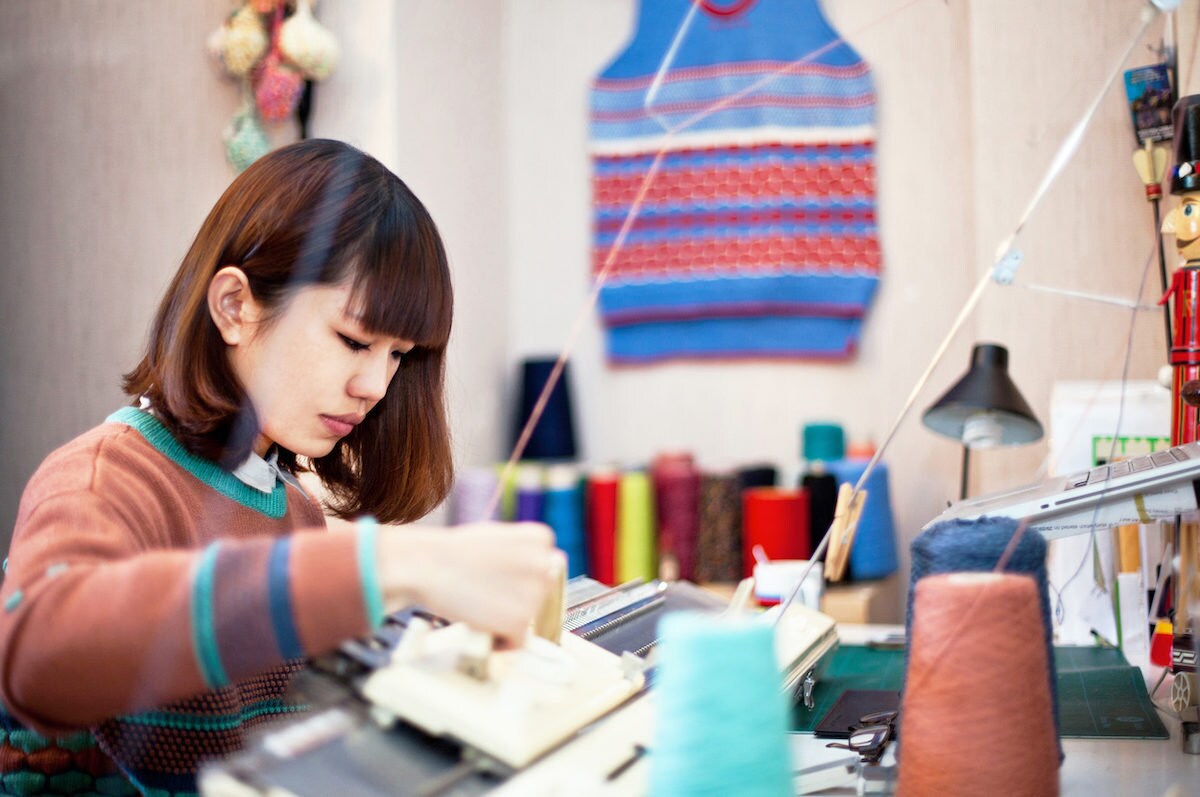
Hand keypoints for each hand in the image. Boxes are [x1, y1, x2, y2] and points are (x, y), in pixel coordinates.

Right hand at [376, 522, 561, 647]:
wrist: (426, 566)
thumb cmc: (456, 552)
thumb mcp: (499, 536)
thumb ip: (527, 550)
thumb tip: (552, 563)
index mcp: (541, 539)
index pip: (544, 568)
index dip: (518, 576)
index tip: (496, 575)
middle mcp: (544, 564)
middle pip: (540, 594)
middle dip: (516, 597)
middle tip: (485, 591)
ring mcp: (534, 593)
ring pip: (529, 618)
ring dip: (506, 618)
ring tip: (479, 604)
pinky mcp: (519, 621)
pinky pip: (518, 641)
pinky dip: (500, 640)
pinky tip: (481, 625)